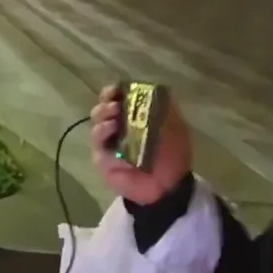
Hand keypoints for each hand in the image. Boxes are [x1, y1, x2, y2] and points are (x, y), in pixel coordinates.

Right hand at [89, 84, 192, 205]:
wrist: (170, 185)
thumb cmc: (172, 154)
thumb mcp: (176, 128)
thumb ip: (167, 108)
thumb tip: (158, 87)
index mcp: (131, 117)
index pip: (114, 98)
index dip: (112, 91)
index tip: (116, 90)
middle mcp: (116, 128)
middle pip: (100, 110)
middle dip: (105, 104)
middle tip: (115, 105)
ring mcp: (108, 145)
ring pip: (96, 126)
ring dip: (103, 119)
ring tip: (114, 120)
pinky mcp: (103, 160)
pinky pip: (100, 148)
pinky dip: (104, 137)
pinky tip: (112, 136)